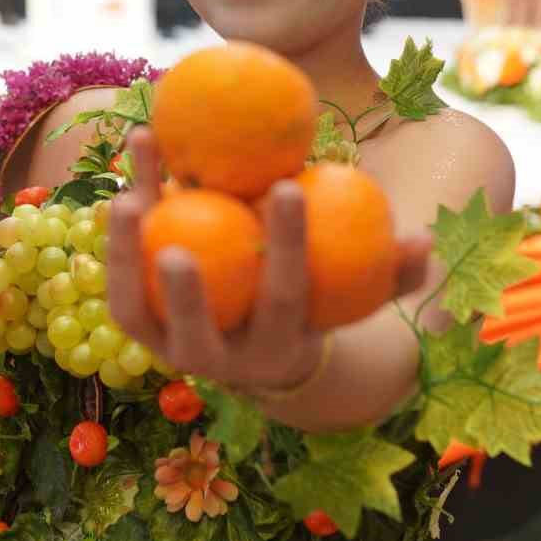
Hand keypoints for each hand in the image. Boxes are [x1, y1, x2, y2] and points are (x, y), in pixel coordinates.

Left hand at [106, 131, 429, 395]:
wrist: (261, 351)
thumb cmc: (317, 304)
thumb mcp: (355, 294)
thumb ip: (390, 271)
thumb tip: (424, 239)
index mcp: (277, 347)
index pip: (282, 298)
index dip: (287, 246)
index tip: (288, 185)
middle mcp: (218, 361)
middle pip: (197, 331)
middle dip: (186, 292)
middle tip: (177, 237)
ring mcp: (169, 349)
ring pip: (136, 313)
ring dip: (124, 260)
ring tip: (126, 196)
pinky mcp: (138, 330)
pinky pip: (118, 284)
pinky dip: (115, 238)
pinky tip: (125, 178)